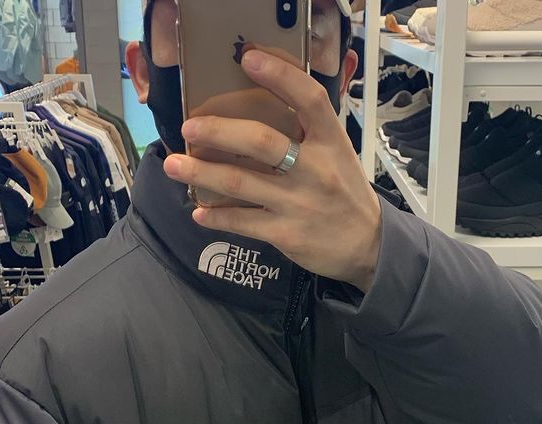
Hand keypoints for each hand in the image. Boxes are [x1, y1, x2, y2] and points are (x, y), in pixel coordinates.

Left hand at [162, 48, 382, 293]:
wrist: (368, 247)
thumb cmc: (345, 195)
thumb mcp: (338, 155)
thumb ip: (308, 134)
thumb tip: (260, 111)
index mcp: (331, 142)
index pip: (309, 99)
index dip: (279, 75)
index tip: (248, 58)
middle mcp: (314, 170)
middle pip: (260, 142)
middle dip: (218, 131)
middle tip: (189, 126)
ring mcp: (297, 203)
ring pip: (239, 183)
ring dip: (200, 173)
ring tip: (173, 165)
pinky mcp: (285, 233)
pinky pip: (241, 222)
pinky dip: (216, 217)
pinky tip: (198, 213)